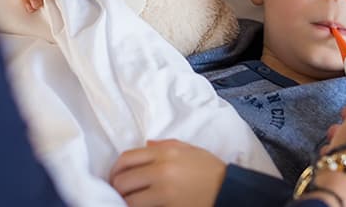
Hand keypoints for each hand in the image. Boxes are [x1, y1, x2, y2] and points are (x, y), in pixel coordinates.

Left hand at [109, 139, 225, 206]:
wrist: (229, 190)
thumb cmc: (211, 170)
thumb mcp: (191, 150)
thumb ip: (166, 145)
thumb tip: (146, 145)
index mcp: (166, 152)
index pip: (127, 158)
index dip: (115, 170)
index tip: (116, 178)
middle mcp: (162, 170)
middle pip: (123, 180)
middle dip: (117, 189)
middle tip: (119, 194)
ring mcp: (164, 191)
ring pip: (129, 199)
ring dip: (125, 202)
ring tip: (129, 203)